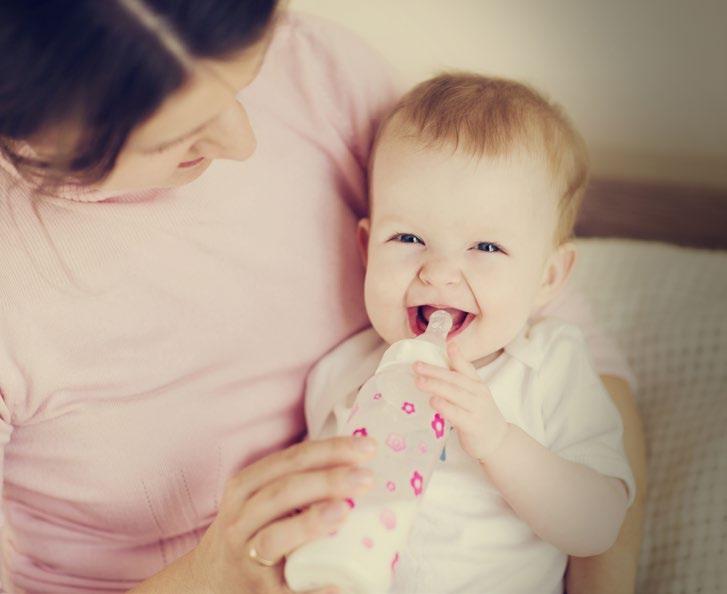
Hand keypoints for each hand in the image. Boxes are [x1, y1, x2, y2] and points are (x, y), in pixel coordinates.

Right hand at [188, 436, 376, 593]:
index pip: (291, 460)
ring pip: (274, 537)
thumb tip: (357, 462)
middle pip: (283, 492)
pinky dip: (312, 588)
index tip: (367, 447)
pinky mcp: (258, 592)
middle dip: (327, 481)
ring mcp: (246, 557)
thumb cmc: (250, 530)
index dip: (330, 450)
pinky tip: (337, 582)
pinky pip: (285, 590)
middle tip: (367, 478)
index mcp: (245, 486)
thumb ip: (296, 478)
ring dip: (310, 523)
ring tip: (344, 512)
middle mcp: (240, 518)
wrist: (209, 579)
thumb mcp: (259, 496)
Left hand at [414, 342, 508, 461]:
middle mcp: (478, 394)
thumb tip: (434, 370)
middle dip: (434, 371)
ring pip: (454, 394)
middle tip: (416, 366)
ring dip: (435, 386)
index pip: (466, 368)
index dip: (458, 356)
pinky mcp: (472, 425)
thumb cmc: (479, 416)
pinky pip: (457, 414)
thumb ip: (458, 384)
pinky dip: (444, 406)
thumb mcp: (473, 396)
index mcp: (477, 385)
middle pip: (455, 379)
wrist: (498, 441)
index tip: (448, 344)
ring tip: (419, 381)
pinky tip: (433, 401)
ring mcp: (477, 409)